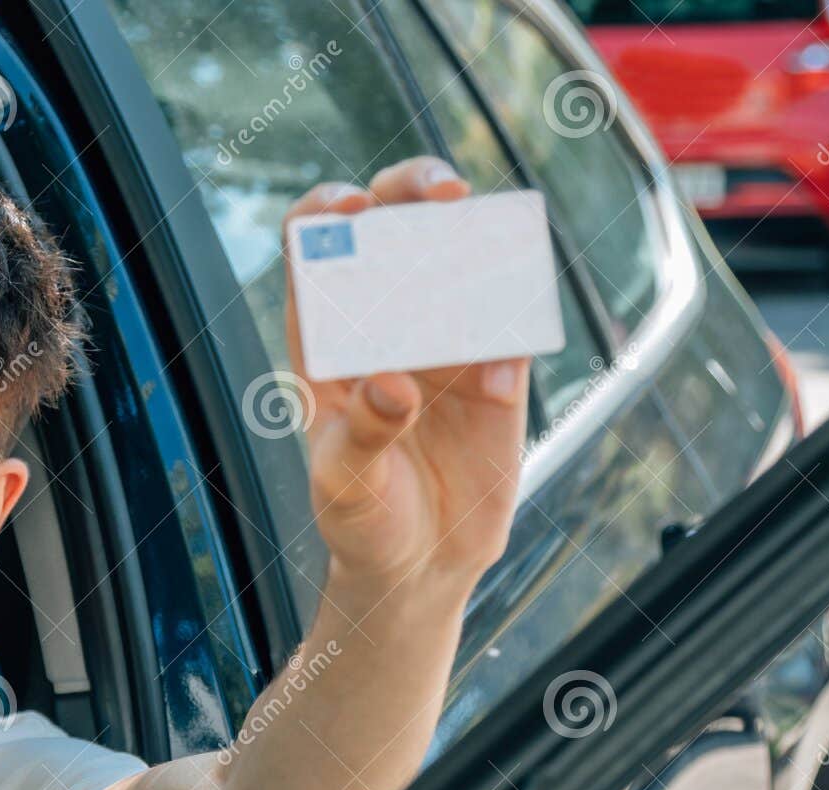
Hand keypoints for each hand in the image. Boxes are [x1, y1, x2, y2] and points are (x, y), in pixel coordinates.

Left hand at [282, 157, 530, 592]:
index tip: (351, 207)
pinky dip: (515, 332)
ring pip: (462, 254)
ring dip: (480, 236)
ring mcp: (442, 337)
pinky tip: (499, 384)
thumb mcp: (344, 484)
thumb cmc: (361, 519)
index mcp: (324, 337)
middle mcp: (382, 321)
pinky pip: (513, 321)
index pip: (313, 247)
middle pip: (396, 223)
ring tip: (490, 254)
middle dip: (417, 187)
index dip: (327, 210)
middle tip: (445, 194)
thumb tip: (393, 385)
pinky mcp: (497, 366)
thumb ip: (362, 435)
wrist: (422, 563)